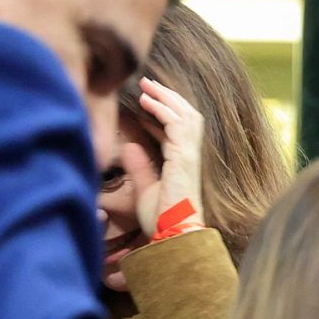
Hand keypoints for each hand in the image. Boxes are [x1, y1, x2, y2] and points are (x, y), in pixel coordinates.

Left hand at [125, 77, 205, 238]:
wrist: (172, 235)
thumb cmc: (162, 220)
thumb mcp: (145, 189)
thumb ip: (139, 166)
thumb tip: (128, 146)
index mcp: (182, 163)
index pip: (175, 129)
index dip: (162, 112)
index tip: (144, 100)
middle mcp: (189, 156)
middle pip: (186, 116)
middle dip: (168, 97)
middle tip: (147, 83)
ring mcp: (189, 156)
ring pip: (185, 115)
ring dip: (166, 98)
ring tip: (147, 85)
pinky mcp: (184, 157)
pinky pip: (176, 125)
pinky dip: (162, 110)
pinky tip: (146, 101)